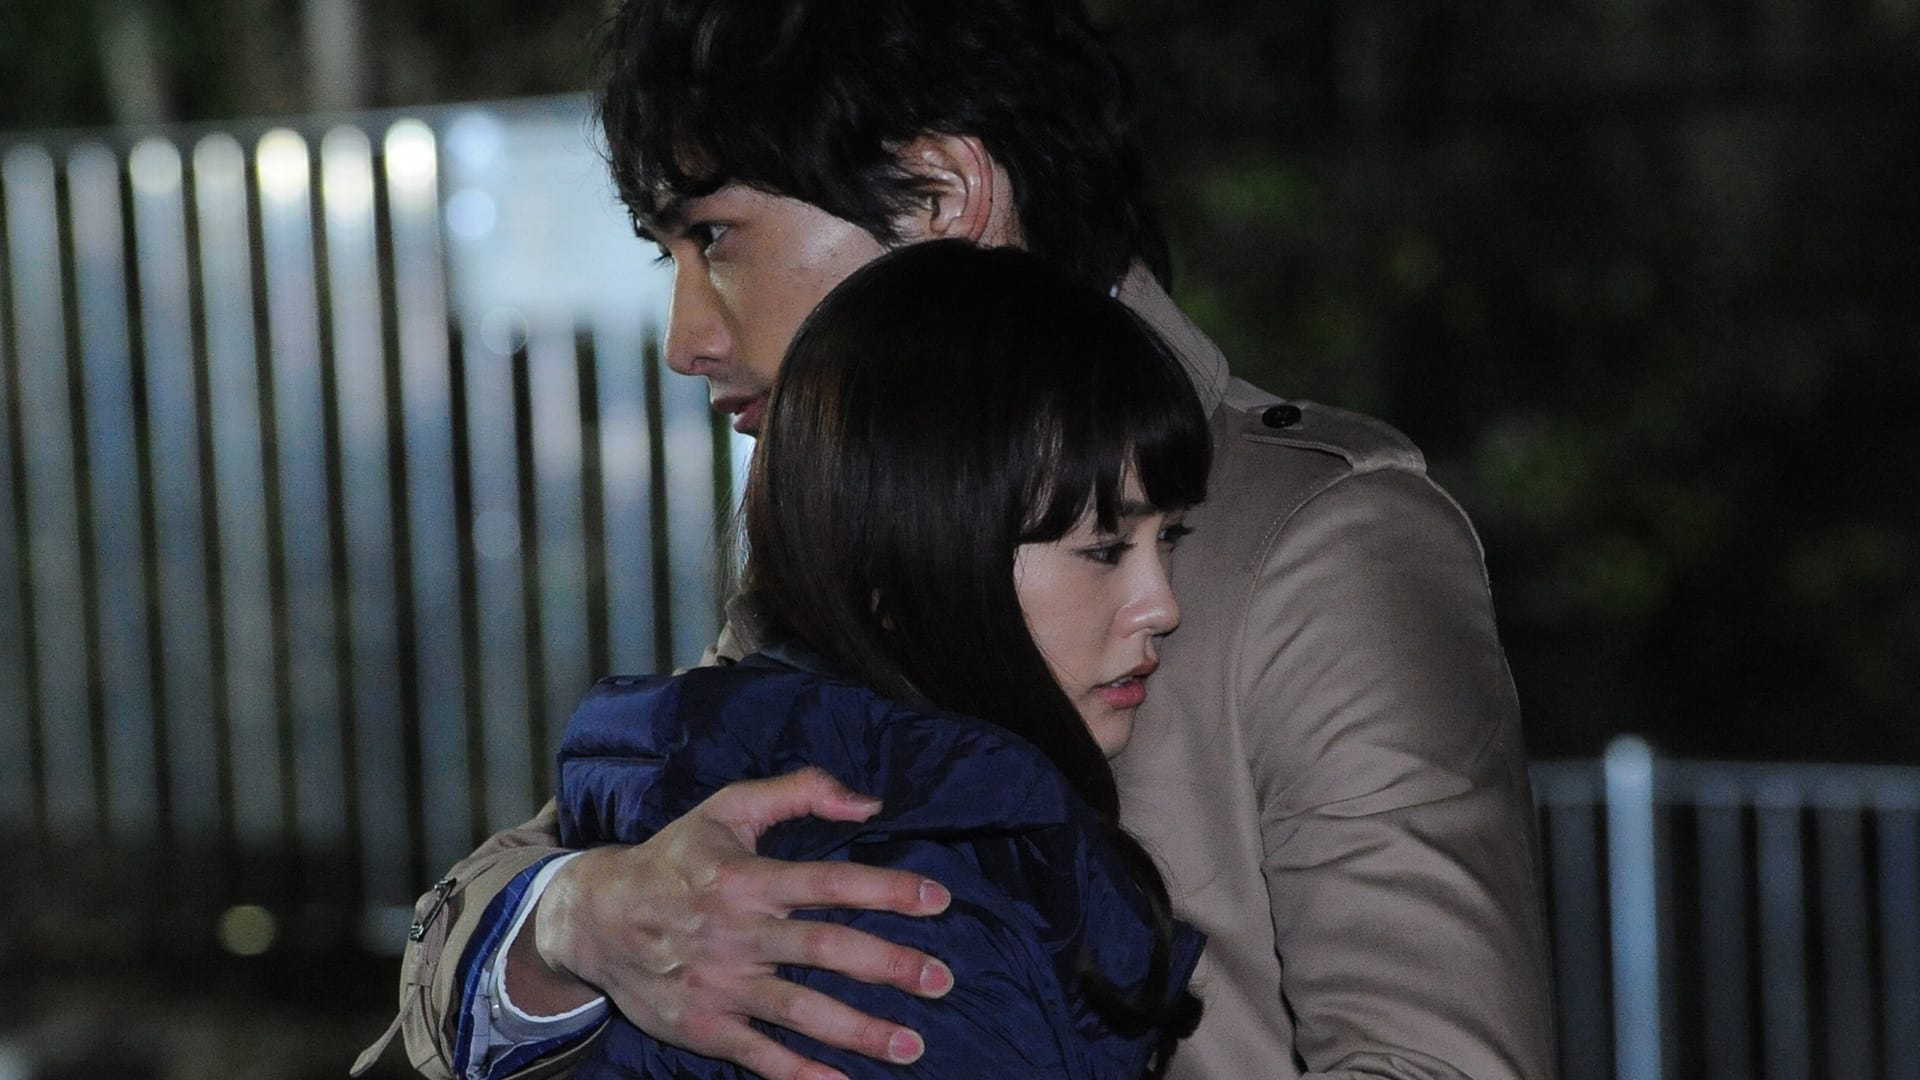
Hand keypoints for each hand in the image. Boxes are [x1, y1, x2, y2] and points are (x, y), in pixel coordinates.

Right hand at [514, 767, 954, 1079]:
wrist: (593, 917)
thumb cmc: (675, 858)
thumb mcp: (728, 809)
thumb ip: (800, 792)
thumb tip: (869, 803)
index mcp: (747, 878)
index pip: (829, 883)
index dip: (887, 890)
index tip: (939, 901)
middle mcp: (736, 933)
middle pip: (824, 951)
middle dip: (889, 967)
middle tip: (943, 981)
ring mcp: (719, 984)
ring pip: (799, 1010)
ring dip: (859, 1031)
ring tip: (912, 1046)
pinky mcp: (702, 1025)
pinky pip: (758, 1056)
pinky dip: (800, 1074)